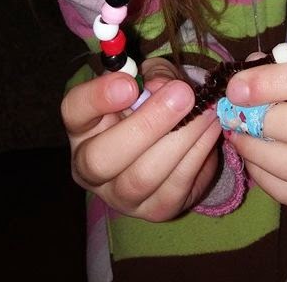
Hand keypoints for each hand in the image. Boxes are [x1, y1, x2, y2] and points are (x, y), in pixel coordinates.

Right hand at [61, 57, 221, 219]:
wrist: (172, 132)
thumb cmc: (151, 98)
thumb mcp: (150, 76)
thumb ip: (154, 76)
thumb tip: (163, 86)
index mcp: (82, 124)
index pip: (75, 110)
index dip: (98, 97)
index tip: (130, 84)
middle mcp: (89, 166)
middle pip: (101, 159)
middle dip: (147, 125)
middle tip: (183, 95)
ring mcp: (119, 195)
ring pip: (142, 177)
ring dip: (181, 139)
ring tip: (206, 110)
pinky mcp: (154, 210)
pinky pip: (175, 187)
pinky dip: (198, 154)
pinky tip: (212, 128)